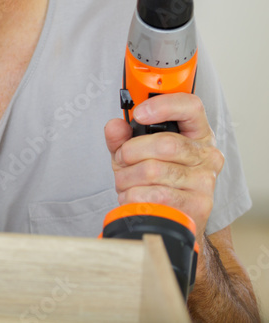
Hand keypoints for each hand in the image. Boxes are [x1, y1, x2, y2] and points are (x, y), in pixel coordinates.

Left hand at [104, 92, 224, 239]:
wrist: (169, 216)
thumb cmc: (154, 180)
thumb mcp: (134, 152)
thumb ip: (121, 136)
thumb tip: (115, 125)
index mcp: (196, 133)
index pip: (191, 106)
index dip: (164, 106)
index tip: (139, 115)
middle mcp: (207, 155)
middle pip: (165, 143)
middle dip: (131, 152)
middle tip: (122, 160)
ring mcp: (205, 181)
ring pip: (154, 171)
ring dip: (128, 177)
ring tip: (126, 181)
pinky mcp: (199, 204)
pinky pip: (155, 195)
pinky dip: (133, 195)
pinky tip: (134, 196)